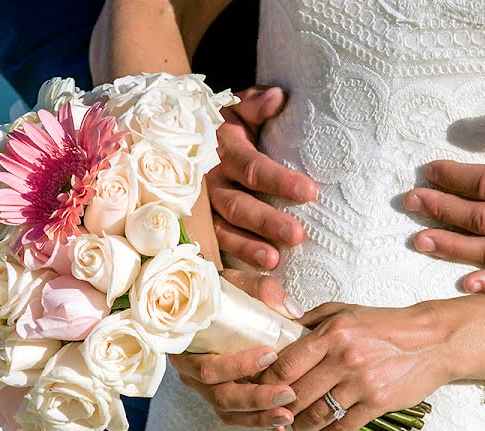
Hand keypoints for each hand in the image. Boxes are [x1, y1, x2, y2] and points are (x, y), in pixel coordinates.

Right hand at [168, 269, 305, 430]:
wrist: (207, 303)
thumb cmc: (220, 294)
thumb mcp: (236, 283)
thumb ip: (262, 289)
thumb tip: (292, 311)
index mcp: (187, 346)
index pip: (207, 366)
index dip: (236, 366)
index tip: (271, 355)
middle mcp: (191, 371)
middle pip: (219, 395)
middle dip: (255, 398)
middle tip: (288, 393)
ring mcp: (204, 387)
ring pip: (227, 411)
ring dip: (258, 417)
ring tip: (288, 415)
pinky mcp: (219, 396)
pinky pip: (235, 416)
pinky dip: (257, 421)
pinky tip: (281, 423)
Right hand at [209, 86, 317, 269]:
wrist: (174, 135)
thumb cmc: (222, 124)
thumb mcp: (235, 107)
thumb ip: (256, 104)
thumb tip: (279, 97)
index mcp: (223, 149)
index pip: (253, 167)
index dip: (280, 180)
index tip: (310, 192)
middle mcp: (208, 180)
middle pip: (237, 205)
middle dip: (266, 221)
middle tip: (297, 236)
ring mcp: (199, 207)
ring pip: (221, 230)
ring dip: (247, 248)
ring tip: (274, 262)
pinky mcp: (196, 225)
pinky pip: (210, 246)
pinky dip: (227, 263)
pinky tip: (249, 279)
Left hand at [256, 302, 454, 430]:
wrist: (432, 340)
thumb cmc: (386, 325)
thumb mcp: (346, 311)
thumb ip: (312, 320)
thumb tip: (280, 328)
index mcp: (332, 332)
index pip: (285, 363)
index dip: (268, 381)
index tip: (264, 388)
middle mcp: (344, 357)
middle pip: (296, 393)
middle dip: (282, 407)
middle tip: (278, 411)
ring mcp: (362, 382)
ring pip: (316, 415)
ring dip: (301, 426)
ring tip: (297, 426)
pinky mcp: (378, 403)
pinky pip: (341, 428)